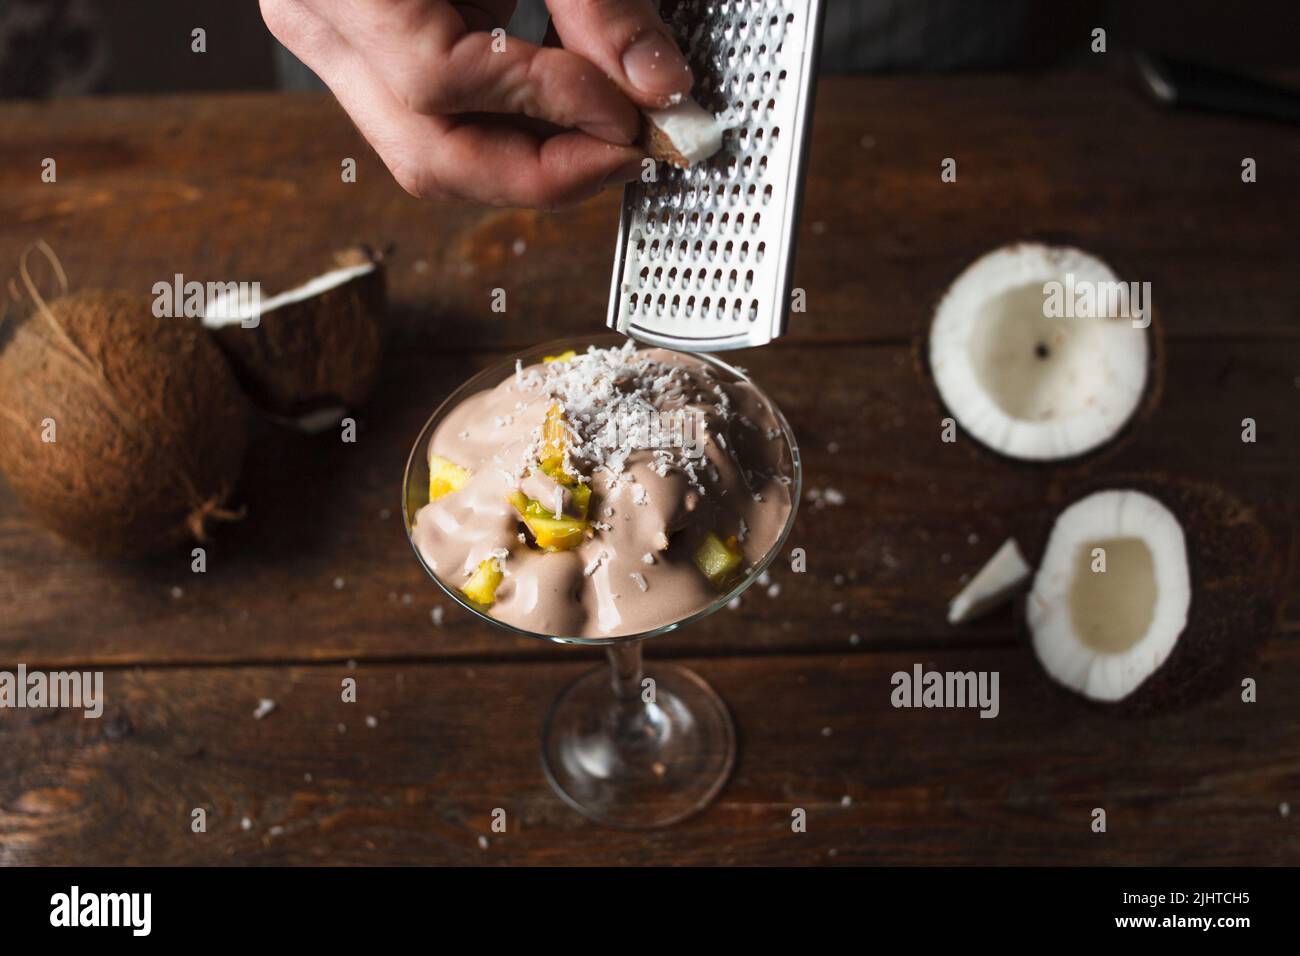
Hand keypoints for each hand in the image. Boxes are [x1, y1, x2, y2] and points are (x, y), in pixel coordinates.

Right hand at [261, 0, 694, 207]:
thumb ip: (598, 1)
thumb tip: (659, 86)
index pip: (437, 79)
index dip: (543, 106)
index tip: (628, 114)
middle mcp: (319, 18)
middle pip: (425, 150)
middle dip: (539, 171)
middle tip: (626, 154)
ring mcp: (335, 44)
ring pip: (430, 153)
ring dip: (529, 158)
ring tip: (606, 133)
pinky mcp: (369, 54)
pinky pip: (438, 123)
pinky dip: (511, 126)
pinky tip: (569, 108)